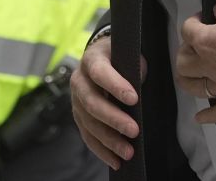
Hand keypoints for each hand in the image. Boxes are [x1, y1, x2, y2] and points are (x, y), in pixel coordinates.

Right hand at [70, 32, 143, 169]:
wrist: (101, 58)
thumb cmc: (119, 57)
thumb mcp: (127, 54)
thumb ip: (133, 67)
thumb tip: (139, 84)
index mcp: (92, 59)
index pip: (100, 72)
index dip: (115, 86)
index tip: (134, 99)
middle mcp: (79, 80)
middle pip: (92, 102)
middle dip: (114, 119)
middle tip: (134, 130)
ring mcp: (76, 100)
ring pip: (89, 123)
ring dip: (109, 140)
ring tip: (128, 152)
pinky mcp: (79, 117)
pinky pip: (87, 136)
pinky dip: (102, 150)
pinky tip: (115, 161)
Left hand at [175, 3, 215, 123]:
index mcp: (208, 41)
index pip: (188, 30)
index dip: (192, 21)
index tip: (202, 18)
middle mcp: (210, 65)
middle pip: (184, 63)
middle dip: (185, 52)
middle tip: (196, 45)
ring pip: (196, 88)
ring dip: (188, 81)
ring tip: (188, 76)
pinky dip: (209, 116)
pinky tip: (199, 118)